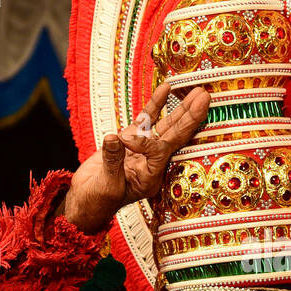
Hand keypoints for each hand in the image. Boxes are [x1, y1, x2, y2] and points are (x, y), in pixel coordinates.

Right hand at [63, 81, 209, 233]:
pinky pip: (147, 120)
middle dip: (190, 117)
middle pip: (176, 137)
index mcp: (151, 178)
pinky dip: (156, 105)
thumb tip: (113, 138)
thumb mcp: (105, 184)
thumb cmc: (96, 202)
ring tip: (197, 90)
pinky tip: (165, 88)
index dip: (144, 142)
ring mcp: (143, 150)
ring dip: (181, 109)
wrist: (85, 202)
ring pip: (166, 126)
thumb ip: (111, 161)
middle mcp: (152, 163)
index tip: (124, 140)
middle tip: (205, 97)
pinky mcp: (130, 141)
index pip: (159, 152)